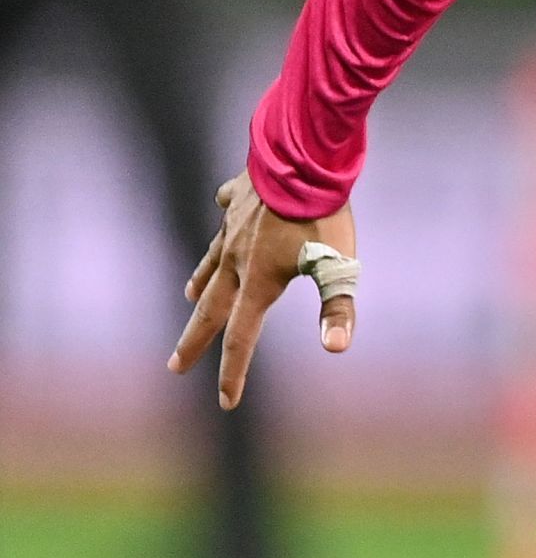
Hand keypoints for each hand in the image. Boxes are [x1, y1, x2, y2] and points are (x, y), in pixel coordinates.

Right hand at [166, 170, 356, 408]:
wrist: (302, 155)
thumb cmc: (323, 212)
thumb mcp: (338, 263)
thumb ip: (337, 307)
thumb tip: (337, 348)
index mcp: (258, 280)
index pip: (242, 337)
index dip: (234, 372)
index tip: (227, 401)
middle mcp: (237, 258)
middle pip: (211, 309)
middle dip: (194, 341)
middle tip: (175, 366)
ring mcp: (233, 228)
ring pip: (211, 262)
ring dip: (201, 283)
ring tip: (189, 297)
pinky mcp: (239, 198)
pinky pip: (225, 212)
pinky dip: (223, 219)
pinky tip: (222, 212)